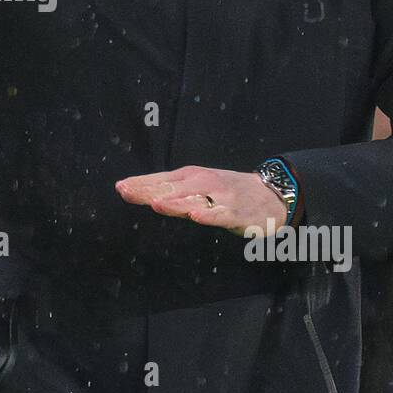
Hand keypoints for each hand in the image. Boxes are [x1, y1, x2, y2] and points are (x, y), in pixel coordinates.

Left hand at [115, 165, 287, 235]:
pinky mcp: (236, 212)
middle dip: (149, 191)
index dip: (141, 184)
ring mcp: (220, 197)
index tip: (121, 187)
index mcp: (192, 177)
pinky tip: (196, 215)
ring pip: (194, 200)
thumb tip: (137, 190)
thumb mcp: (198, 185)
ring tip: (156, 203)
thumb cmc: (227, 190)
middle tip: (127, 191)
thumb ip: (170, 190)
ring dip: (175, 202)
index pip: (162, 180)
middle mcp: (204, 183)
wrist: (271, 194)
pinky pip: (220, 214)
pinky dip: (209, 215)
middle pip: (172, 189)